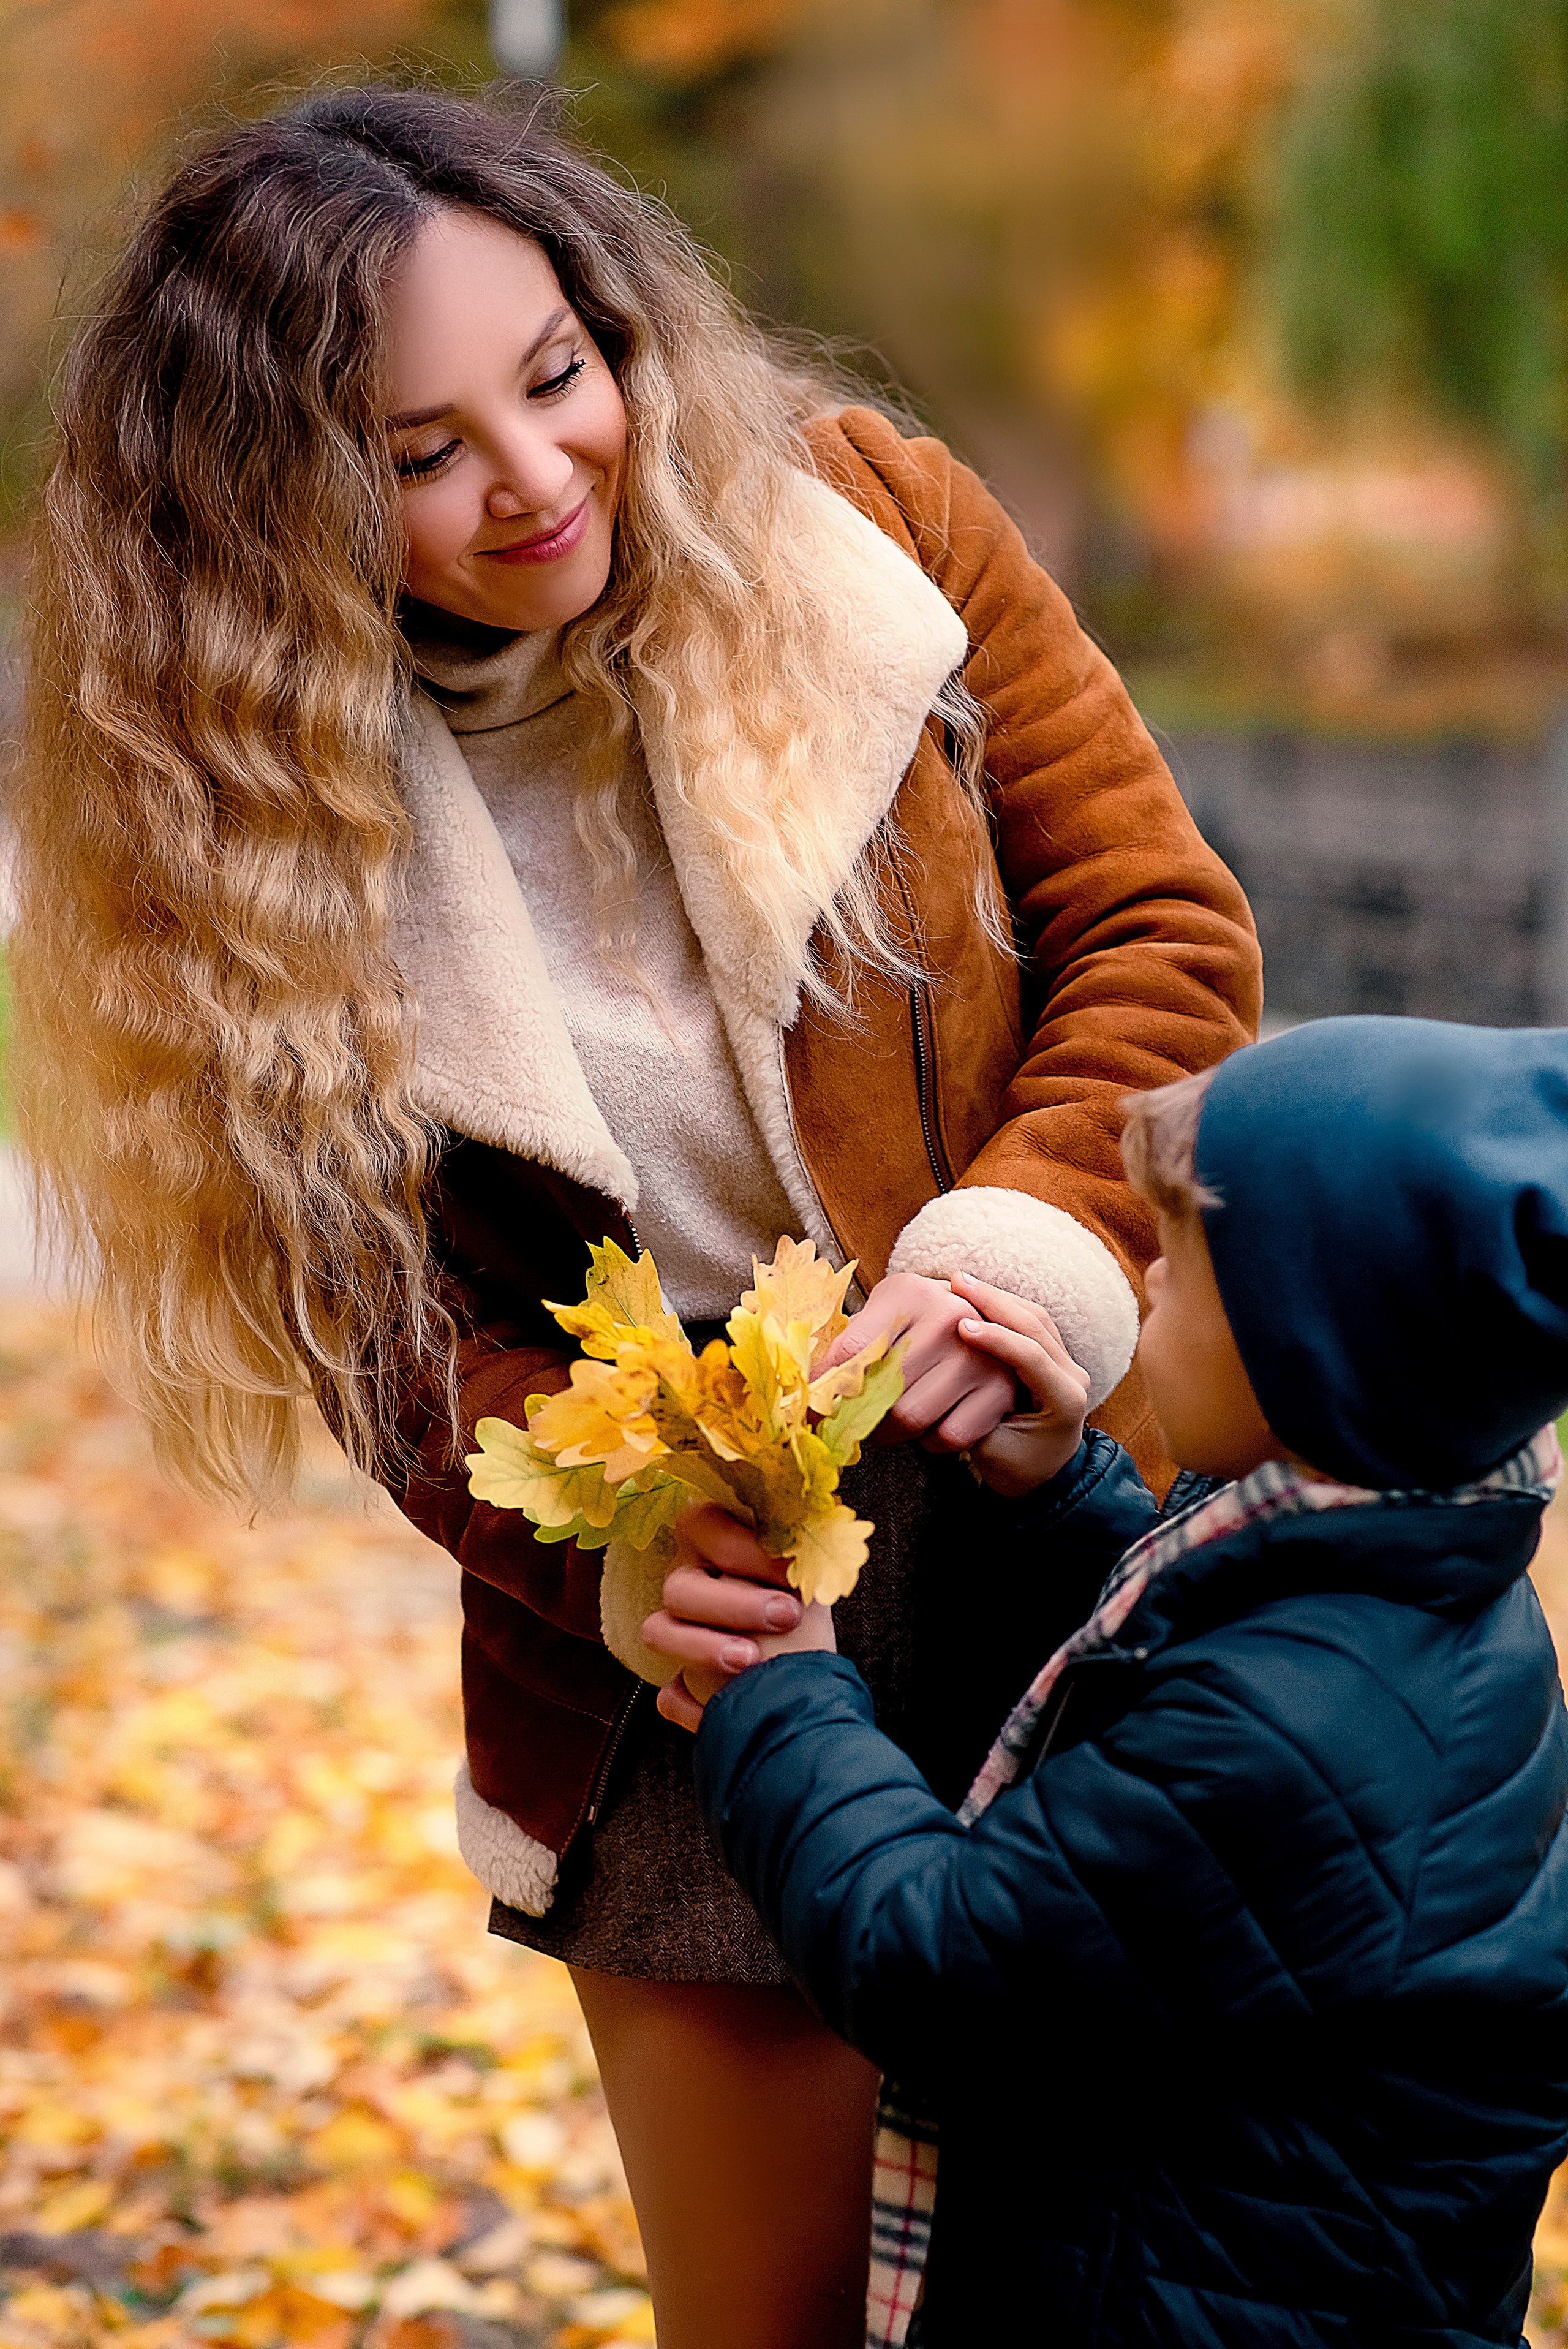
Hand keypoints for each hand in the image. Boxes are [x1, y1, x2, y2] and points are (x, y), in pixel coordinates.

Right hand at [643, 1502, 836, 1730]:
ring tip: (752, 1661)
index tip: (793, 1571)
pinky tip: (719, 1708)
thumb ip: (802, 1554)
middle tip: (787, 1617)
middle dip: (734, 1604)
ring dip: (704, 1647)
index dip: (745, 1548)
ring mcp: (677, 1630)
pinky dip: (690, 1704)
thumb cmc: (806, 1605)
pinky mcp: (681, 1683)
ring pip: (659, 1632)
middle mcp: (687, 1580)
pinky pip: (668, 1695)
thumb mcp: (808, 1572)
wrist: (810, 1670)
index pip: (704, 1526)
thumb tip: (813, 1543)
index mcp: (711, 1542)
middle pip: (679, 1587)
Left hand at [815, 1271, 1015, 1452]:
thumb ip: (849, 1342)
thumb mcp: (885, 1313)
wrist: (990, 1323)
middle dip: (858, 1415)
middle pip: (881, 1391)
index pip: (851, 1349)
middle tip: (852, 1420)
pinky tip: (933, 1418)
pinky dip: (932, 1439)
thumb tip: (806, 1388)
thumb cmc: (922, 1323)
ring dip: (893, 1430)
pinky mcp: (999, 1390)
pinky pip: (948, 1437)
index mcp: (909, 1293)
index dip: (823, 1387)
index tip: (807, 1409)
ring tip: (892, 1417)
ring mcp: (978, 1356)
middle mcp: (948, 1318)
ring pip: (912, 1419)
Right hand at [949, 1273, 1090, 1497]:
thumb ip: (970, 1415)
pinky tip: (975, 1295)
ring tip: (961, 1282)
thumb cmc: (1016, 1471)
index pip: (1033, 1357)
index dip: (997, 1339)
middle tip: (957, 1282)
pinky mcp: (1055, 1357)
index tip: (960, 1326)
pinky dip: (1004, 1306)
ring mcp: (1067, 1364)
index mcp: (1065, 1401)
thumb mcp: (991, 1452)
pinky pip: (1032, 1322)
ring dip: (998, 1297)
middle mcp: (1073, 1377)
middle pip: (1037, 1325)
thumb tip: (936, 1381)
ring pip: (1036, 1317)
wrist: (1044, 1479)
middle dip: (995, 1301)